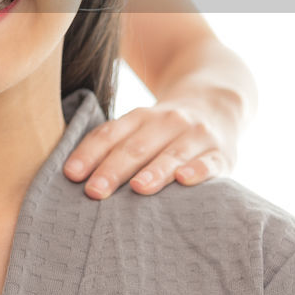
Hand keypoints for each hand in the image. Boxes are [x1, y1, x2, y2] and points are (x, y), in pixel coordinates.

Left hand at [62, 97, 236, 198]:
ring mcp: (197, 136)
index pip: (110, 134)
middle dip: (113, 169)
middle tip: (94, 191)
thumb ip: (114, 146)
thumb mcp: (140, 127)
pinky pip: (210, 162)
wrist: (218, 102)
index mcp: (140, 116)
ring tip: (137, 188)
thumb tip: (74, 177)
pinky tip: (185, 180)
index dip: (89, 154)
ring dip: (154, 170)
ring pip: (172, 153)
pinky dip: (198, 170)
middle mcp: (167, 122)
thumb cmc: (165, 129)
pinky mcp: (223, 154)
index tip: (71, 175)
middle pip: (136, 146)